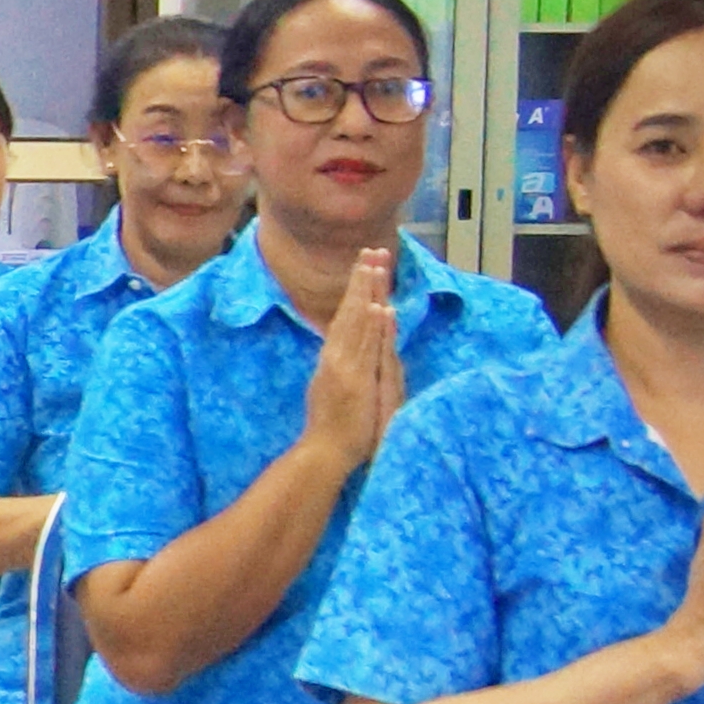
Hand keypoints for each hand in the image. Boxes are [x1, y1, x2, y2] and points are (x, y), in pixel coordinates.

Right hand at [298, 249, 403, 468]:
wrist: (323, 453)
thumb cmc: (333, 429)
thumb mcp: (338, 390)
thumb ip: (346, 366)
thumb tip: (350, 346)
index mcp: (334, 358)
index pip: (348, 316)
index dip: (358, 290)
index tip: (367, 265)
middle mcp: (337, 356)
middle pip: (352, 311)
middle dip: (363, 280)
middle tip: (372, 250)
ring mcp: (344, 367)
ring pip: (358, 323)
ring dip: (367, 294)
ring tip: (375, 265)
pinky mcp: (352, 380)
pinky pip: (364, 348)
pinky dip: (371, 326)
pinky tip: (379, 307)